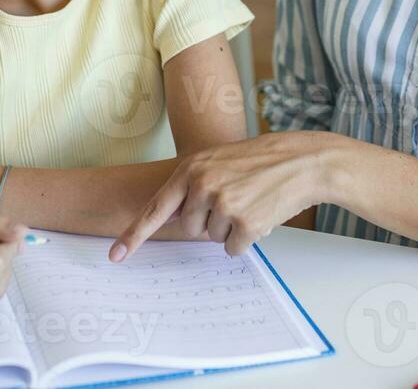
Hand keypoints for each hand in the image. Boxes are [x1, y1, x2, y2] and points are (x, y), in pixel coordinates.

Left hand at [109, 131, 332, 261]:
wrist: (301, 161)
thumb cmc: (260, 160)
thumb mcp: (218, 160)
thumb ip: (192, 183)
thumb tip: (173, 216)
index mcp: (191, 170)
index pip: (155, 209)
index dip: (133, 236)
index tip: (116, 256)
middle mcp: (203, 186)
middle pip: (189, 229)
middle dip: (208, 223)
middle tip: (233, 201)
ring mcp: (224, 204)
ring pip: (213, 239)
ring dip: (231, 229)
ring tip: (251, 201)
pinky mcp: (245, 223)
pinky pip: (233, 248)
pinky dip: (246, 239)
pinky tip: (261, 214)